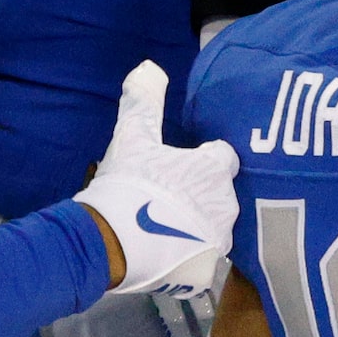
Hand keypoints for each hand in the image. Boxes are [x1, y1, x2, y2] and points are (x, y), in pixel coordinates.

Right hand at [72, 61, 239, 297]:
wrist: (109, 245)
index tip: (180, 166)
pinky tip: (167, 251)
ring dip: (197, 222)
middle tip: (168, 197)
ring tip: (165, 226)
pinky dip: (191, 252)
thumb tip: (149, 66)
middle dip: (200, 192)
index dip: (202, 159)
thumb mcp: (131, 137)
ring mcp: (220, 239)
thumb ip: (144, 101)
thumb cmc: (125, 185)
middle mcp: (228, 203)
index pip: (223, 156)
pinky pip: (204, 255)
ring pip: (215, 224)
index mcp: (216, 169)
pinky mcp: (208, 270)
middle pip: (220, 192)